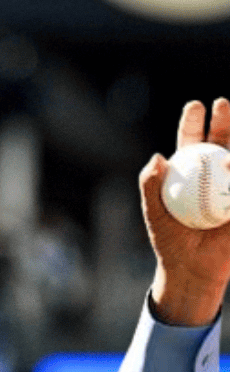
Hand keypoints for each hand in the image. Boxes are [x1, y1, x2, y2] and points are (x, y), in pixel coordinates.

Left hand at [142, 98, 229, 325]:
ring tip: (228, 138)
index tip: (195, 107)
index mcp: (188, 172)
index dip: (194, 122)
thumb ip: (150, 185)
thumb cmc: (169, 240)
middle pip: (221, 141)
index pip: (191, 141)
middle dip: (224, 120)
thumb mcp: (153, 212)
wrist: (192, 268)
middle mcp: (212, 174)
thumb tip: (156, 156)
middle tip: (222, 104)